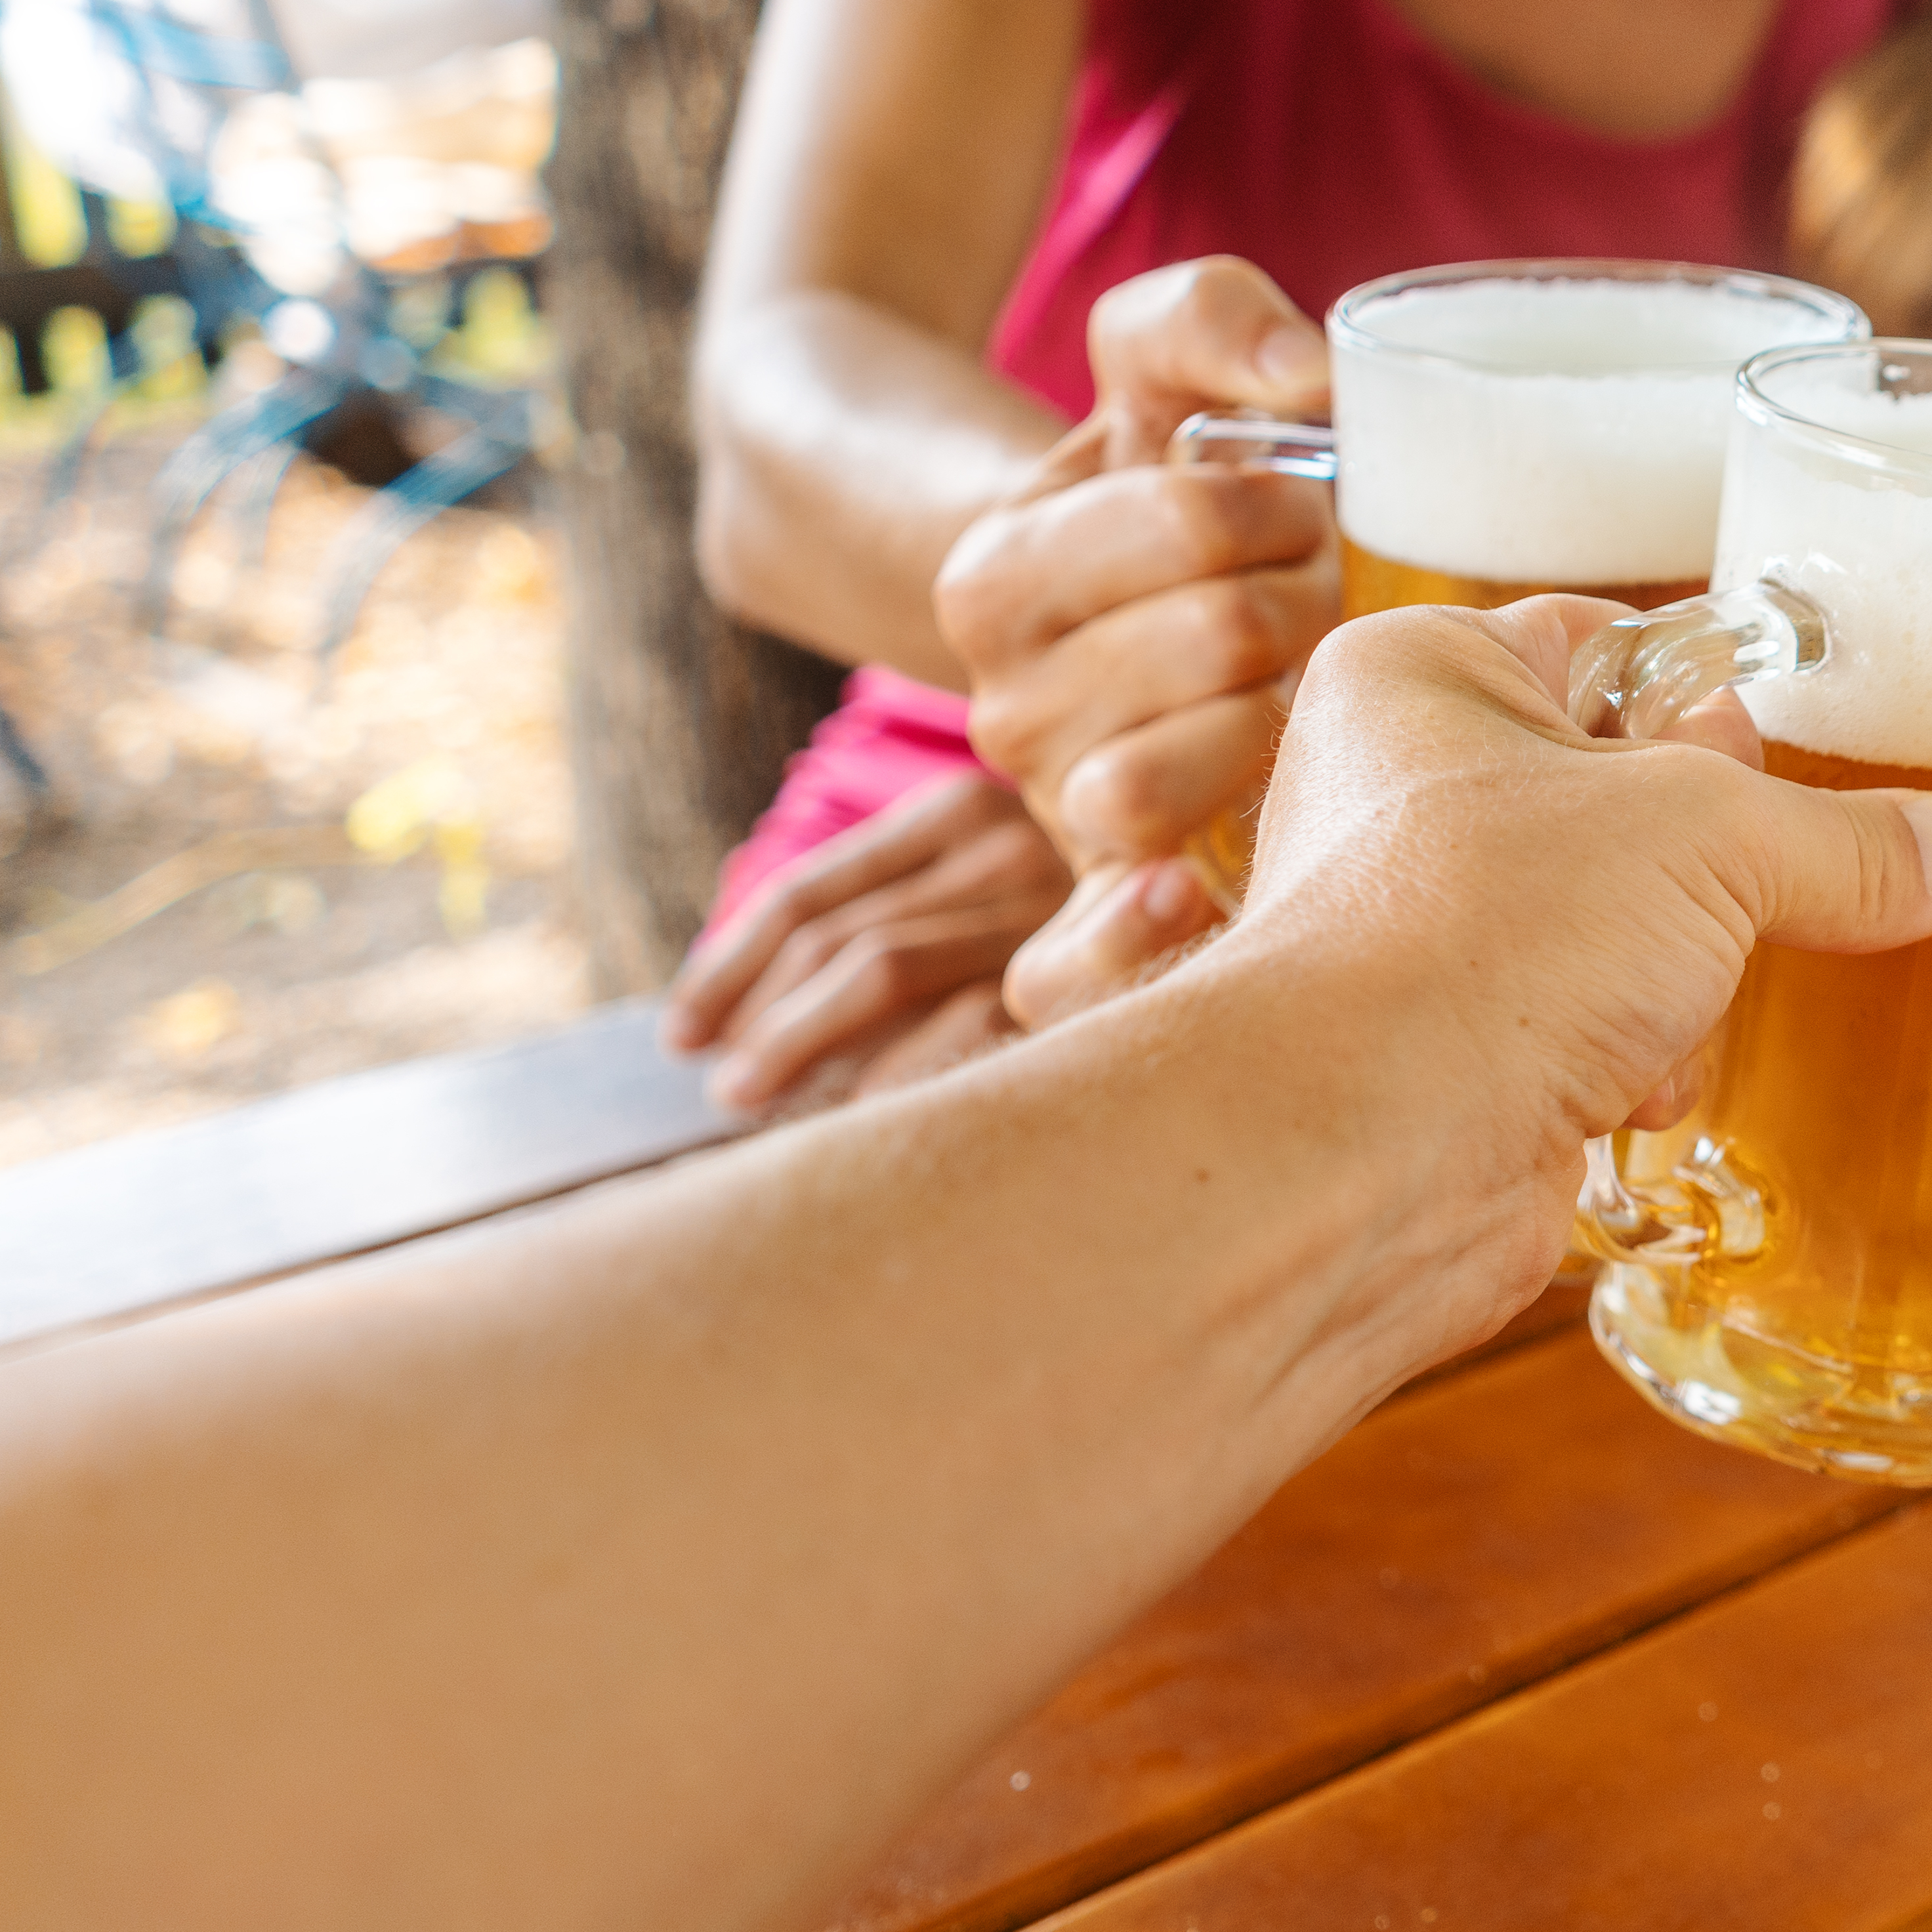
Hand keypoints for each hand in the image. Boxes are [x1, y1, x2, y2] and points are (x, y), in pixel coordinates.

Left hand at [664, 773, 1075, 1113]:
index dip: (730, 961)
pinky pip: (963, 1029)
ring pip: (884, 968)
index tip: (681, 1028)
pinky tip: (853, 1122)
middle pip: (838, 933)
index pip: (814, 891)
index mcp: (963, 809)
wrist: (1250, 930)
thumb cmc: (1099, 922)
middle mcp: (1005, 839)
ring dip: (799, 1042)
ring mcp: (1050, 899)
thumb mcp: (999, 894)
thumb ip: (912, 920)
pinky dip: (892, 1080)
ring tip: (744, 1100)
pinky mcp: (1090, 963)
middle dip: (755, 1014)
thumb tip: (747, 1017)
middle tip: (716, 1085)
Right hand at [934, 257, 1341, 880]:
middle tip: (1309, 601)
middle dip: (1298, 604)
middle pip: (1219, 642)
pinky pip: (1079, 960)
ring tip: (1292, 692)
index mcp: (994, 577)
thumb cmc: (1163, 488)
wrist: (1129, 617)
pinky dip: (1129, 937)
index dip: (1278, 502)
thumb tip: (1307, 374)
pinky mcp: (1104, 903)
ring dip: (1279, 728)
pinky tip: (1193, 890)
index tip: (1294, 506)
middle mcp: (1003, 709)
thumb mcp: (1165, 374)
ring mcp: (1054, 813)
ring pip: (1164, 783)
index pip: (1193, 521)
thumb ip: (1215, 322)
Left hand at [1155, 595, 1931, 1356]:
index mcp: (1424, 677)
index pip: (1607, 641)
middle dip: (1709, 875)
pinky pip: (1610, 1034)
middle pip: (1639, 802)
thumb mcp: (1712, 840)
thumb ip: (1852, 839)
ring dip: (1684, 984)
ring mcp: (1433, 933)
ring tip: (1652, 1007)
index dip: (1705, 700)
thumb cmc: (1480, 937)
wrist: (1368, 1155)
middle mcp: (1406, 794)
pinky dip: (1643, 1065)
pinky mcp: (1469, 1055)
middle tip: (1711, 893)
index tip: (1764, 757)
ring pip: (1640, 930)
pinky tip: (1622, 1089)